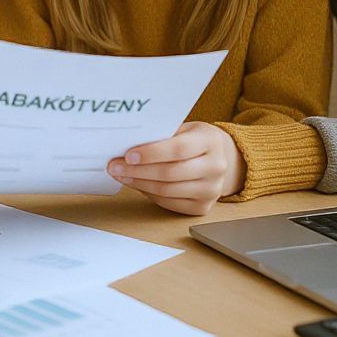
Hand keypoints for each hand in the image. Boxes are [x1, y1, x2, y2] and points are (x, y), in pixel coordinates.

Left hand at [107, 122, 246, 215]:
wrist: (221, 157)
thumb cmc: (196, 139)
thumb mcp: (185, 128)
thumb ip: (163, 134)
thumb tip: (128, 142)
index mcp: (210, 142)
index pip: (178, 149)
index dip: (151, 153)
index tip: (128, 155)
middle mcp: (215, 167)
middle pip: (170, 173)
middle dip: (138, 170)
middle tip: (115, 166)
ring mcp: (211, 190)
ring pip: (167, 190)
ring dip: (139, 183)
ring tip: (121, 175)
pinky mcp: (203, 207)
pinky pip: (169, 203)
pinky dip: (149, 194)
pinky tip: (137, 184)